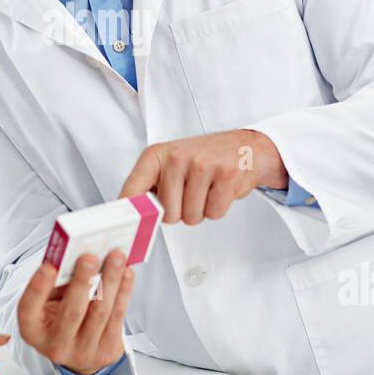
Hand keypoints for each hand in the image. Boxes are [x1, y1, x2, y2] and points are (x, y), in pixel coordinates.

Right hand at [18, 251, 133, 374]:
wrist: (80, 349)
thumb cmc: (60, 315)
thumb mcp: (49, 301)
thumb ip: (58, 282)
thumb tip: (80, 257)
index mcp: (33, 330)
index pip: (28, 310)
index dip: (37, 288)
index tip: (48, 266)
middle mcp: (55, 346)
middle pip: (71, 312)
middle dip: (82, 281)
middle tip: (90, 257)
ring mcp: (83, 352)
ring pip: (100, 312)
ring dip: (110, 281)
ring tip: (116, 256)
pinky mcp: (106, 352)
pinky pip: (117, 317)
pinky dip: (123, 291)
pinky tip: (126, 273)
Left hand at [118, 129, 287, 224]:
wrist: (244, 147)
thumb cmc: (203, 158)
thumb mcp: (169, 165)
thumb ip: (150, 188)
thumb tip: (134, 217)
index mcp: (156, 155)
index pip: (133, 190)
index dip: (132, 214)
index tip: (129, 228)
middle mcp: (177, 157)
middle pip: (167, 214)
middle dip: (180, 212)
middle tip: (190, 193)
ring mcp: (202, 165)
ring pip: (191, 217)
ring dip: (200, 211)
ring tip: (206, 189)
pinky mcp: (225, 175)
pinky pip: (213, 213)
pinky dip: (217, 208)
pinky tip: (219, 189)